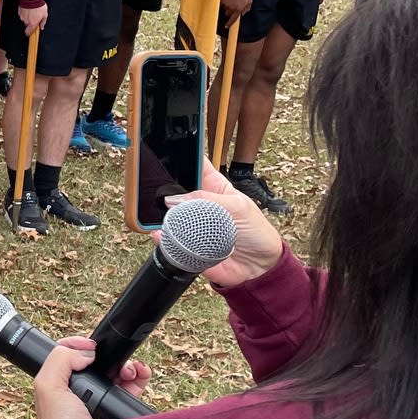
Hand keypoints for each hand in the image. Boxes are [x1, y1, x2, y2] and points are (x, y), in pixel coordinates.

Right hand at [20, 2, 48, 33]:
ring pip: (24, 19)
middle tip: (35, 17)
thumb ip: (43, 22)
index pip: (28, 32)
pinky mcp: (19, 12)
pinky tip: (28, 9)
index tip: (30, 32)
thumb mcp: (45, 15)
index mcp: (32, 23)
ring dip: (28, 17)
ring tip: (32, 11)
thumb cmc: (39, 6)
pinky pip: (22, 14)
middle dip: (30, 22)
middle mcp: (26, 21)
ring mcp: (22, 17)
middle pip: (27, 25)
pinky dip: (25, 13)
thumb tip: (41, 27)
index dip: (29, 33)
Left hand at [34, 337, 148, 418]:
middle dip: (108, 355)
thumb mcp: (48, 388)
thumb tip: (85, 352)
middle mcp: (80, 390)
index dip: (78, 345)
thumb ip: (60, 361)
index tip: (90, 345)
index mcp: (60, 383)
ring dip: (126, 365)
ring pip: (117, 371)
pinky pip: (135, 386)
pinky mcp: (121, 407)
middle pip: (97, 361)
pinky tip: (140, 373)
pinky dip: (140, 376)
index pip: (69, 354)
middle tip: (113, 358)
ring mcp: (102, 399)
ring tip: (128, 370)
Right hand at [163, 160, 284, 288]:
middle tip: (159, 190)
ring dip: (161, 214)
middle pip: (174, 190)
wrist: (258, 267)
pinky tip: (161, 234)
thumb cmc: (256, 232)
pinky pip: (167, 238)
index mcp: (213, 187)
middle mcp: (198, 204)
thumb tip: (175, 199)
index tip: (168, 151)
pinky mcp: (185, 243)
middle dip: (163, 188)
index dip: (183, 156)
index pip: (195, 166)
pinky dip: (161, 236)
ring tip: (162, 215)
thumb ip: (207, 199)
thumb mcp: (238, 207)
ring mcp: (190, 223)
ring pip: (167, 213)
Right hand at [220, 0, 251, 21]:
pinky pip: (221, 2)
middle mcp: (231, 8)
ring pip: (224, 7)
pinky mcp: (220, 0)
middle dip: (229, 10)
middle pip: (228, 13)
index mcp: (239, 9)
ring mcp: (225, 4)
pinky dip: (223, 0)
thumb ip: (247, 7)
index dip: (230, 23)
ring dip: (227, 4)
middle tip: (232, 4)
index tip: (226, 26)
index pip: (234, 19)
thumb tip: (244, 13)